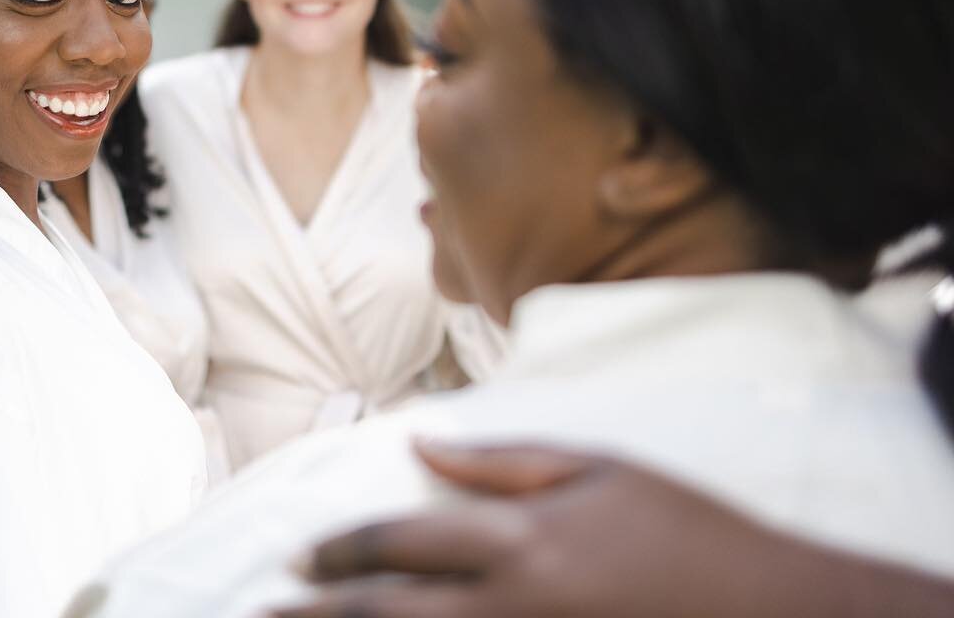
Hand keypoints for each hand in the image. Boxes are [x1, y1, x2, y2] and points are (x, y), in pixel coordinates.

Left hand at [272, 441, 953, 617]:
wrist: (777, 615)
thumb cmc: (689, 531)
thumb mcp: (599, 470)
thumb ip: (502, 462)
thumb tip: (423, 444)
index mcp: (518, 544)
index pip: (401, 543)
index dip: (342, 550)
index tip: (300, 559)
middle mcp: (511, 609)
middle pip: (387, 616)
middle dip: (319, 616)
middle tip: (265, 613)